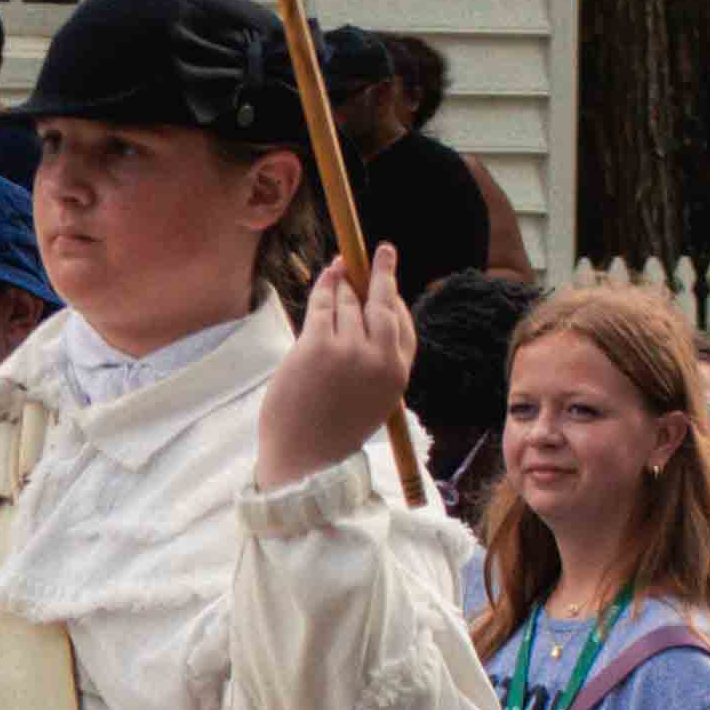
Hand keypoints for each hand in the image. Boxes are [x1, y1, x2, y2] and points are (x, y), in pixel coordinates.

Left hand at [254, 242, 413, 491]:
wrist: (305, 460)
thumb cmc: (330, 431)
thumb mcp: (369, 400)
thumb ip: (374, 362)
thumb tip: (363, 313)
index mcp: (397, 376)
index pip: (404, 326)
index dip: (396, 299)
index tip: (390, 281)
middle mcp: (380, 360)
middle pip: (384, 303)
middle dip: (383, 272)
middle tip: (383, 249)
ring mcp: (350, 352)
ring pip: (349, 301)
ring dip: (343, 282)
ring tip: (339, 272)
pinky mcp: (318, 346)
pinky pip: (324, 304)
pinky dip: (326, 284)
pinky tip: (328, 273)